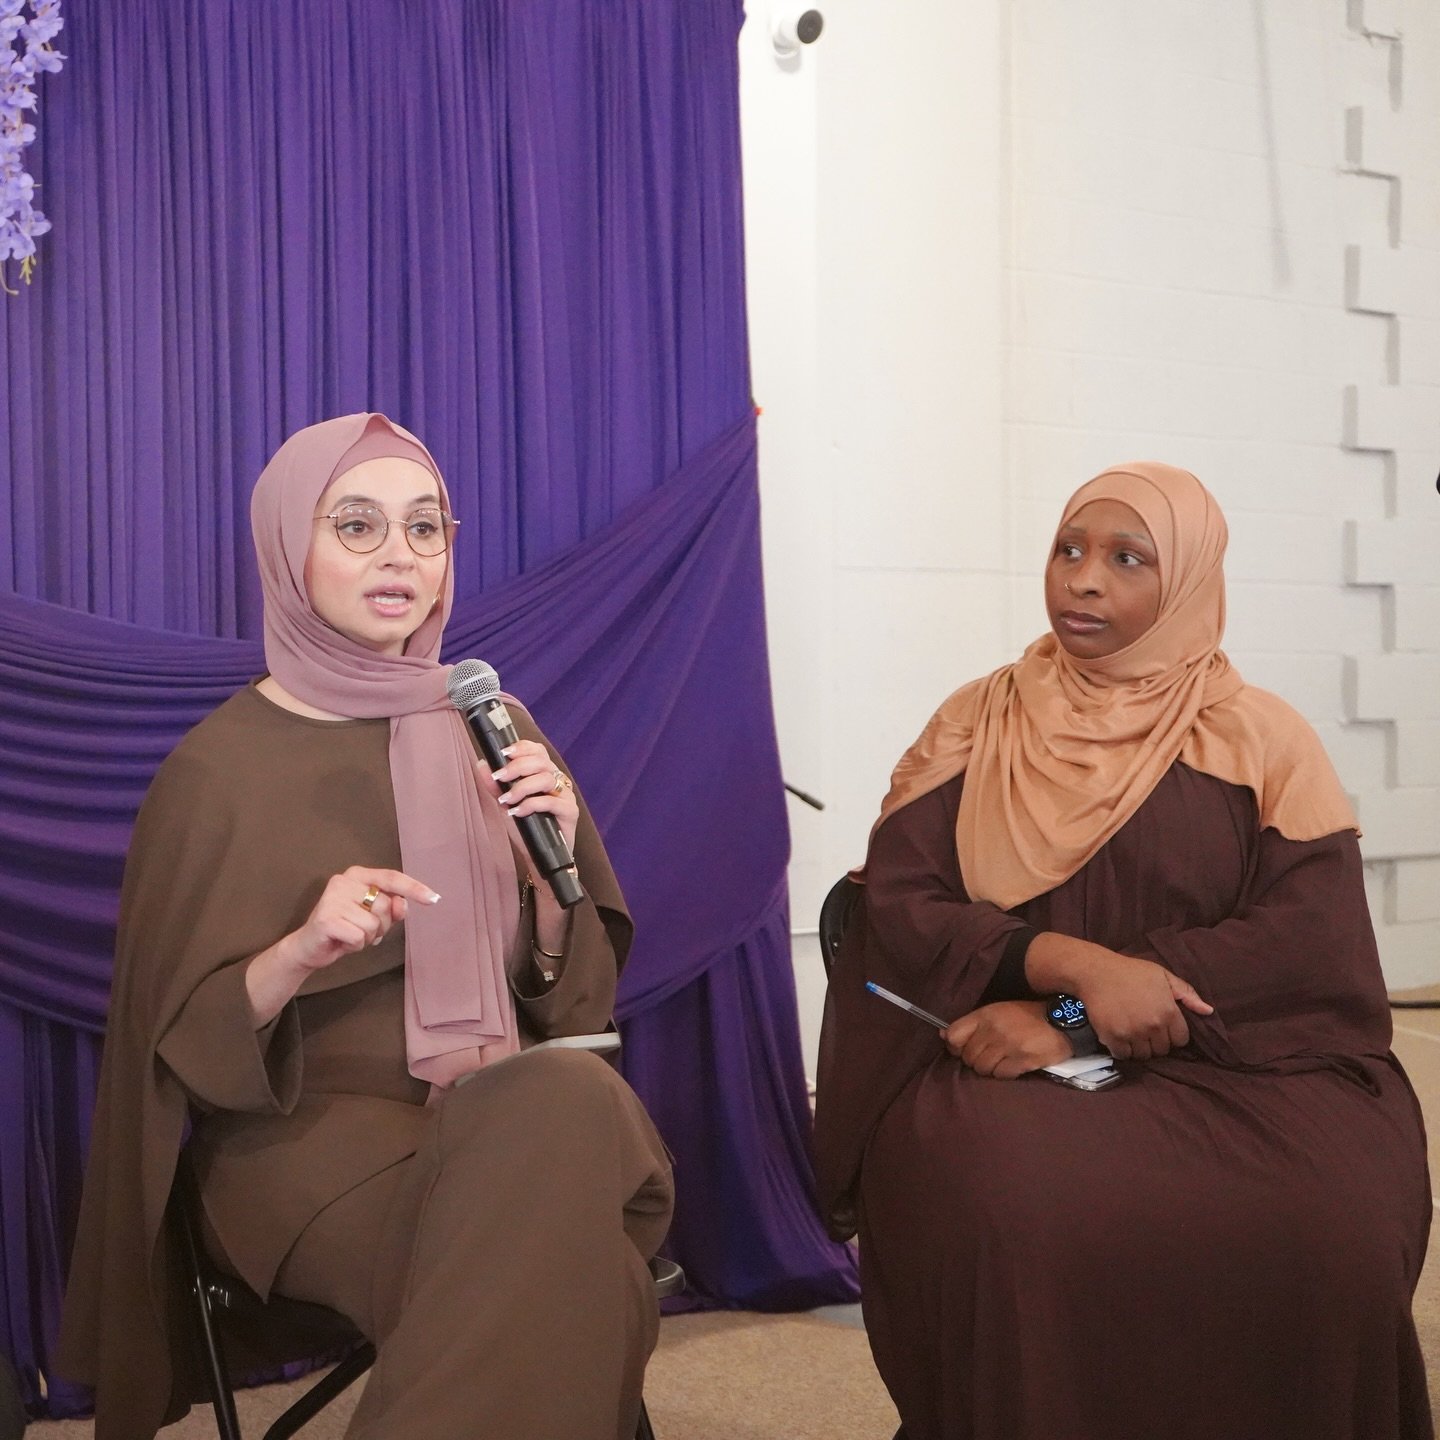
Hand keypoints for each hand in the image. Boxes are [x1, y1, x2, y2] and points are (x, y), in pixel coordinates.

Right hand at [281, 865, 440, 973]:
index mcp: (357, 875)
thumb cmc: (345, 929)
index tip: (434, 899)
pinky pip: (359, 937)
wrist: (309, 948)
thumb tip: (403, 904)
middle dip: (382, 926)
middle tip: (363, 931)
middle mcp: (343, 881)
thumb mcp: (374, 918)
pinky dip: (355, 946)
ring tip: (350, 935)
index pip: (392, 878)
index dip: (414, 888)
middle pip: (386, 905)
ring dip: (367, 938)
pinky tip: (342, 942)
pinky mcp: (326, 919)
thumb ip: (392, 908)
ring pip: (374, 924)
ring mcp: (332, 899)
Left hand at [477, 740, 579, 864]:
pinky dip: (531, 805)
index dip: (522, 748)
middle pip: (541, 761)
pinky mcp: (571, 811)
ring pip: (546, 779)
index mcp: (544, 774)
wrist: (538, 856)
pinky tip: (518, 812)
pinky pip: (551, 802)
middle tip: (500, 777)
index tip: (503, 753)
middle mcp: (558, 781)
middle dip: (517, 767)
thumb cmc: (525, 828)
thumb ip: (496, 786)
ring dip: (522, 787)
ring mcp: (566, 796)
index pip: (538, 751)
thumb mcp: (506, 804)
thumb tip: (482, 765)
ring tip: (507, 800)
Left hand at [943, 1001, 1073, 1078]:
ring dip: (990, 1069)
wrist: (1062, 1021)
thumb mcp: (997, 1012)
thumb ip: (972, 1024)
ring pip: (982, 1068)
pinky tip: (1013, 1065)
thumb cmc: (1027, 1017)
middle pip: (968, 1056)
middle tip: (990, 1056)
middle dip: (975, 1060)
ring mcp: (1008, 1045)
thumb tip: (944, 1036)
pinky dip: (1004, 1074)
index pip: (954, 1035)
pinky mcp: (1022, 1059)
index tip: (963, 1049)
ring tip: (1002, 1061)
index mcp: (985, 1015)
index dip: (955, 1047)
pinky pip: (1000, 1075)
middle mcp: (993, 1029)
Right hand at [1076, 951, 1212, 1060]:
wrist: (1096, 972)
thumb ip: (1187, 993)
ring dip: (1139, 1047)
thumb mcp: (1162, 976)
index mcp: (1169, 1011)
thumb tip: (1208, 1011)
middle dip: (1156, 1042)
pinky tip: (1120, 1037)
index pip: (1180, 1040)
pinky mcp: (1114, 1038)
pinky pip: (1124, 1055)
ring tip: (1132, 1033)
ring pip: (1144, 1055)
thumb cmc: (1131, 972)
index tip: (1162, 1027)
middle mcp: (1153, 1026)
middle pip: (1162, 1050)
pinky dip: (1122, 1050)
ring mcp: (1133, 1033)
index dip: (1172, 1034)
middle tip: (1145, 1029)